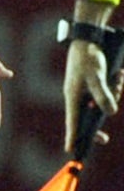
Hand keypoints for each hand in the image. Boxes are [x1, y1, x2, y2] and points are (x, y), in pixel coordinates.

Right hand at [63, 36, 114, 151]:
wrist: (89, 39)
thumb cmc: (88, 57)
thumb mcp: (97, 77)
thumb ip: (103, 95)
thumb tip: (110, 113)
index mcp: (72, 96)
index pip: (72, 120)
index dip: (72, 135)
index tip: (71, 151)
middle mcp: (77, 96)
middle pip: (87, 118)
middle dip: (97, 126)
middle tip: (104, 139)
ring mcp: (86, 91)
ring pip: (101, 104)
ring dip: (114, 94)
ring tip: (119, 78)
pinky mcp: (93, 86)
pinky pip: (106, 94)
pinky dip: (115, 87)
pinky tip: (119, 74)